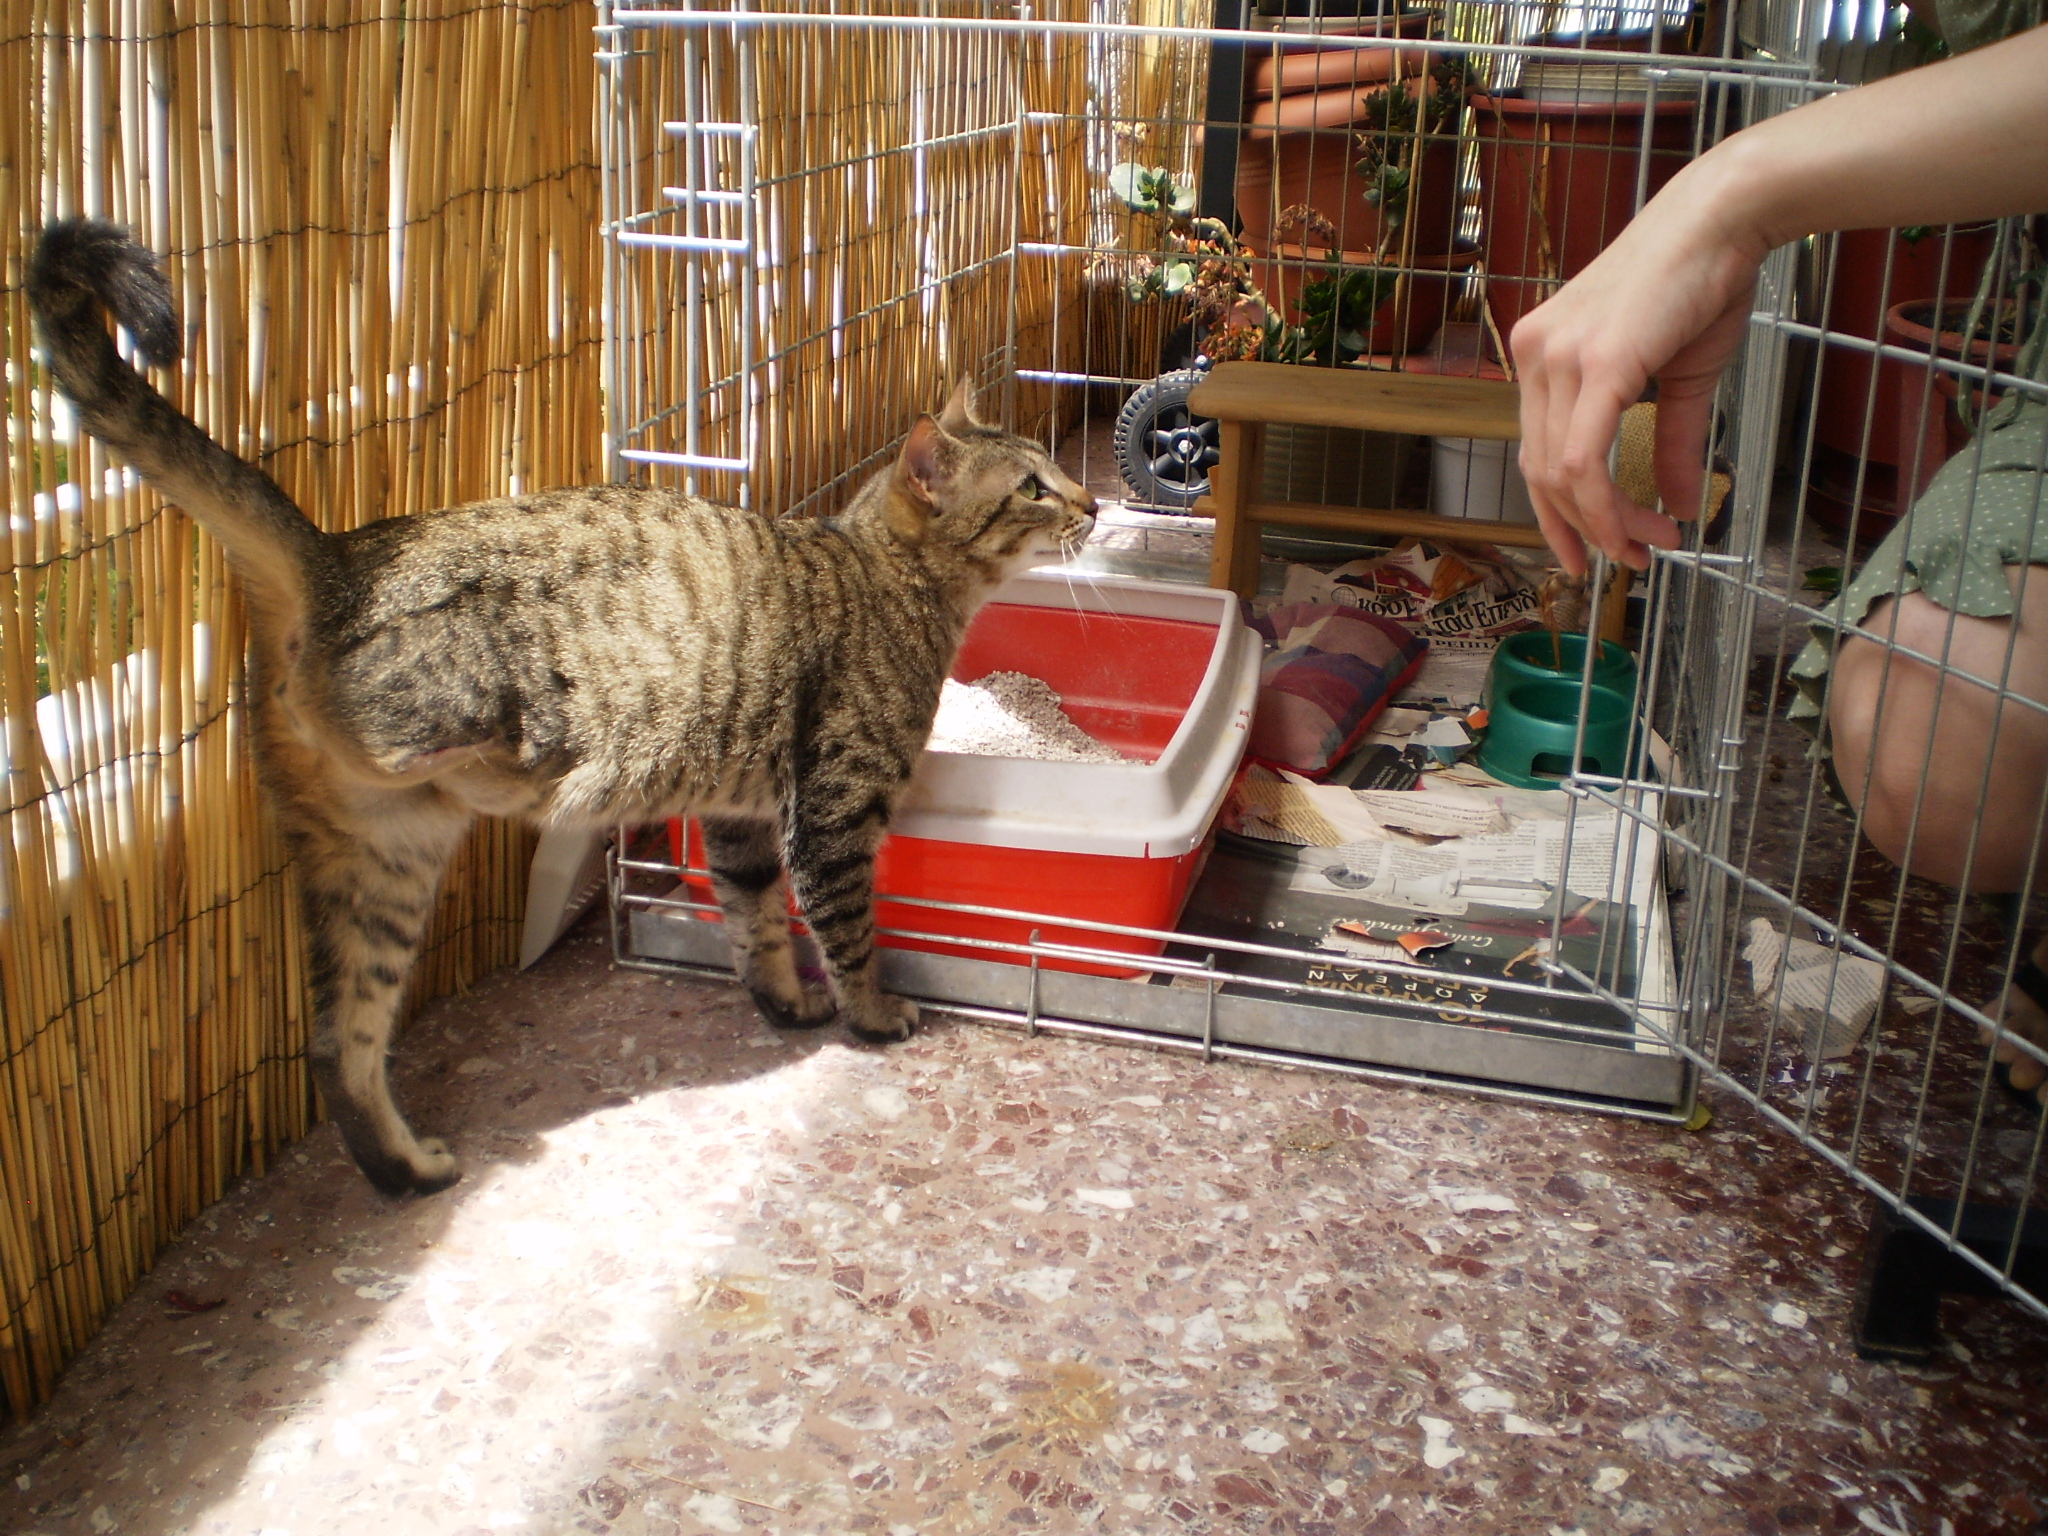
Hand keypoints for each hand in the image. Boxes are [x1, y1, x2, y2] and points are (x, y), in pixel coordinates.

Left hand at [1510, 154, 1767, 574]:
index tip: (1591, 551)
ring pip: (1561, 474)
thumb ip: (1669, 443)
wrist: (1723, 219)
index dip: (1560, 512)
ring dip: (1606, 523)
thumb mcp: (1677, 378)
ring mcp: (1557, 356)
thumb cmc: (1700, 284)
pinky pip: (1583, 459)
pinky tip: (1644, 524)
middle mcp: (1535, 355)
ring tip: (1651, 544)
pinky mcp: (1594, 362)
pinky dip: (1608, 505)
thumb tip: (1680, 504)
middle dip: (1586, 528)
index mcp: (1541, 354)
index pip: (1536, 452)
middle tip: (1632, 558)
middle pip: (1542, 471)